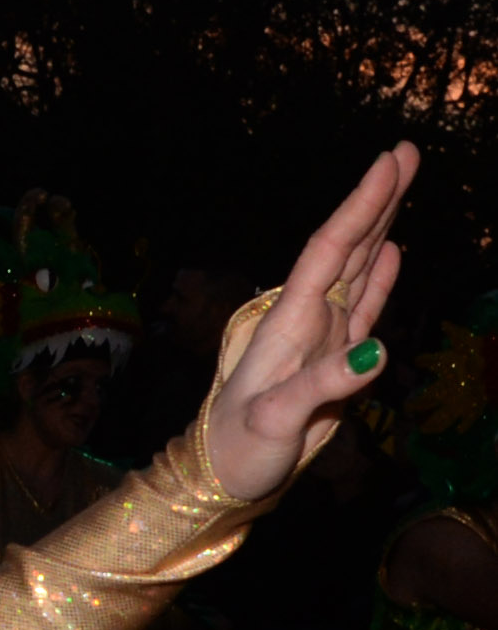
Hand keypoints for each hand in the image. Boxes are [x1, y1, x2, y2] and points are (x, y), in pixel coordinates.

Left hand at [201, 143, 417, 502]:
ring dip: (380, 224)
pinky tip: (391, 248)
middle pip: (348, 245)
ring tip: (400, 181)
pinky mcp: (332, 359)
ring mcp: (321, 335)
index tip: (388, 162)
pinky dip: (380, 276)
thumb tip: (375, 350)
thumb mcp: (274, 420)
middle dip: (376, 198)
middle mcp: (305, 318)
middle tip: (406, 151)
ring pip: (358, 267)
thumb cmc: (239, 450)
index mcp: (289, 323)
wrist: (223, 478)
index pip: (331, 250)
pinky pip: (362, 307)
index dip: (361, 205)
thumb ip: (321, 386)